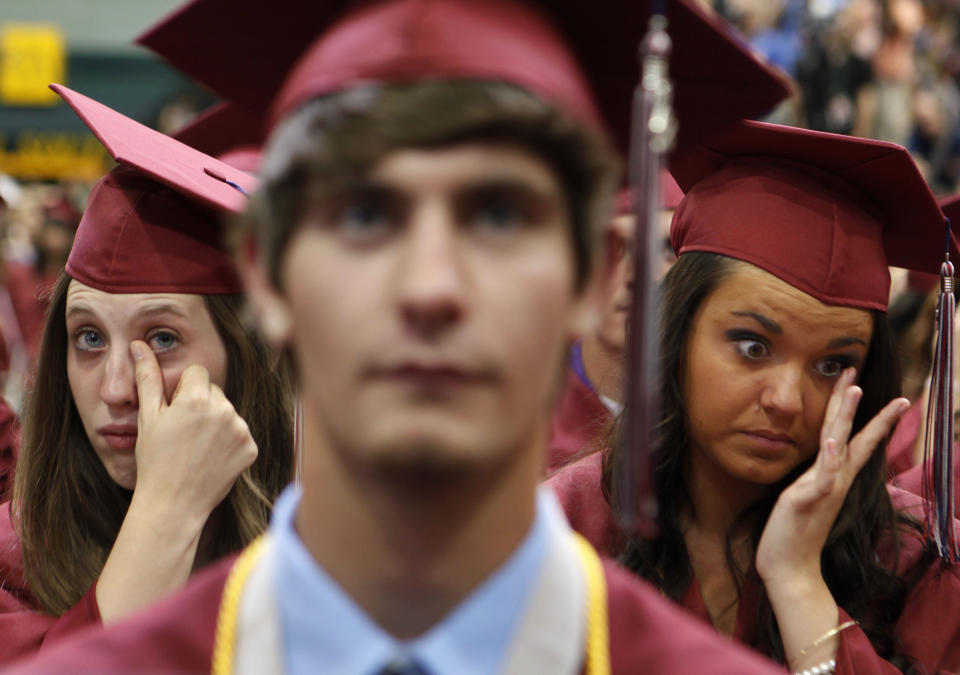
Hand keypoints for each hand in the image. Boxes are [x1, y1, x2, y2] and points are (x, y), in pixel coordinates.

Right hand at [129, 340, 257, 524]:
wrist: (173, 504)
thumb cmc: (155, 460)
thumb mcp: (148, 417)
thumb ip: (148, 377)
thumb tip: (139, 346)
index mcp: (198, 398)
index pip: (197, 373)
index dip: (183, 390)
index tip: (175, 411)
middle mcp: (225, 410)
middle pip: (214, 392)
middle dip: (200, 405)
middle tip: (183, 433)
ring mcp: (241, 430)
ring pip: (228, 412)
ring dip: (215, 423)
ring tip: (195, 447)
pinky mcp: (251, 448)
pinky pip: (240, 434)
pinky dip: (228, 442)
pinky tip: (211, 457)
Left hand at [756, 368, 909, 584]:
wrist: (790, 568)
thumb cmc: (795, 533)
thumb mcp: (807, 497)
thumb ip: (818, 479)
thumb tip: (824, 463)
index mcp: (833, 477)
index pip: (856, 440)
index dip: (870, 416)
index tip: (890, 395)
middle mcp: (834, 479)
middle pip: (849, 433)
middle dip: (855, 402)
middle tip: (859, 372)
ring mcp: (824, 488)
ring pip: (839, 446)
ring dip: (847, 417)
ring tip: (855, 390)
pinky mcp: (808, 500)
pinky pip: (822, 477)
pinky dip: (829, 459)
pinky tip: (833, 441)